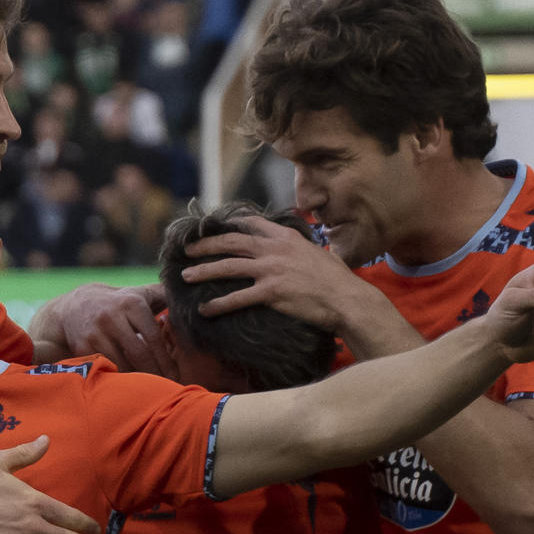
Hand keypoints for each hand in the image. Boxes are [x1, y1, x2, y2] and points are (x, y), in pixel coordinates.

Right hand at [35, 283, 181, 377]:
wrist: (75, 307)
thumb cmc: (119, 303)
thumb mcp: (139, 294)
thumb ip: (165, 296)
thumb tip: (193, 302)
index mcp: (131, 303)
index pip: (153, 337)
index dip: (166, 359)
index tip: (175, 375)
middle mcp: (112, 316)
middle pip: (139, 353)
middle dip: (155, 373)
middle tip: (166, 387)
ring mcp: (95, 332)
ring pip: (122, 364)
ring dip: (137, 378)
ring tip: (149, 388)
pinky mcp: (82, 346)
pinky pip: (106, 367)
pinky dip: (118, 377)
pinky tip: (127, 384)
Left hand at [180, 217, 365, 332]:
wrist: (347, 299)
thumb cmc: (337, 281)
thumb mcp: (317, 253)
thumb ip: (299, 249)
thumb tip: (295, 251)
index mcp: (286, 237)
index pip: (252, 224)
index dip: (229, 225)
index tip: (214, 228)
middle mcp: (275, 249)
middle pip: (232, 242)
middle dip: (206, 244)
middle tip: (188, 249)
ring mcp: (271, 269)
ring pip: (228, 266)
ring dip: (204, 271)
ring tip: (186, 276)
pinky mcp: (271, 292)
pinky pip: (237, 298)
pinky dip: (218, 304)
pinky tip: (205, 310)